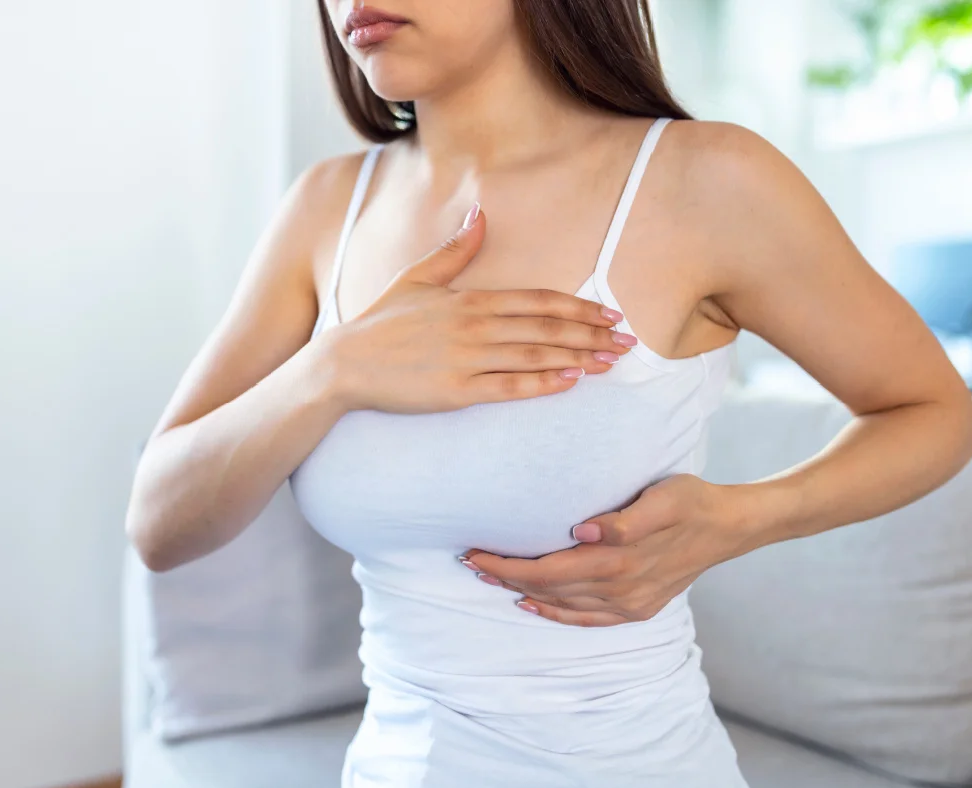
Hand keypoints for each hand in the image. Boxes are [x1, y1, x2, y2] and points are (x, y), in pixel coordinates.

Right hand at [318, 205, 635, 413]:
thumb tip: (480, 212)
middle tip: (628, 340)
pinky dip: (542, 383)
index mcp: (469, 299)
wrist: (344, 365)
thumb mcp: (417, 278)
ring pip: (535, 356)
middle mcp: (474, 327)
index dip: (578, 307)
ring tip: (612, 362)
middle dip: (591, 333)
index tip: (610, 313)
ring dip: (578, 357)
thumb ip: (455, 249)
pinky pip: (509, 387)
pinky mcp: (456, 391)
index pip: (537, 300)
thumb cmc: (381, 323)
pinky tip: (571, 382)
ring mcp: (466, 360)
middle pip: (546, 327)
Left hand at [460, 474, 762, 626]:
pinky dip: (557, 614)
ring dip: (525, 593)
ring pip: (563, 605)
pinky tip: (535, 606)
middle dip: (506, 577)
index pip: (547, 569)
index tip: (476, 554)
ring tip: (491, 579)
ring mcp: (629, 605)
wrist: (729, 528)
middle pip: (548, 589)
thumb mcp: (663, 497)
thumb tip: (583, 530)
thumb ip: (625, 519)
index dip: (508, 565)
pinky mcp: (638, 610)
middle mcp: (620, 590)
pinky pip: (587, 619)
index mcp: (619, 561)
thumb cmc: (691, 501)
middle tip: (470, 562)